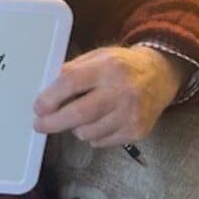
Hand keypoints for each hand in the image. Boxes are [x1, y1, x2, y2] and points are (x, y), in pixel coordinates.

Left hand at [32, 46, 189, 146]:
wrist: (160, 75)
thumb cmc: (121, 65)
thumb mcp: (98, 56)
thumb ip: (73, 70)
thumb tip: (46, 92)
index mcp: (107, 67)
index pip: (71, 82)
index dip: (50, 97)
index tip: (38, 107)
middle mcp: (121, 91)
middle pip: (79, 114)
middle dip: (53, 122)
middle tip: (39, 125)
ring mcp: (130, 114)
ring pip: (87, 132)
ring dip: (75, 128)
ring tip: (79, 116)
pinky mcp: (137, 131)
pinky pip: (101, 142)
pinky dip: (92, 135)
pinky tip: (98, 122)